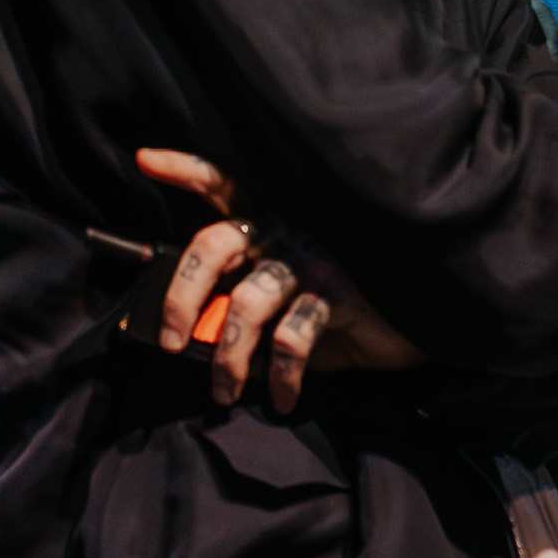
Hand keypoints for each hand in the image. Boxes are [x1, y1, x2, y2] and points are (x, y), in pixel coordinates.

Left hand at [121, 144, 417, 410]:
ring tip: (223, 392)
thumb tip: (193, 340)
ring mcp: (312, 259)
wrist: (412, 324)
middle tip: (171, 342)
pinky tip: (282, 398)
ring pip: (248, 302)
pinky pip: (293, 336)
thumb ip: (243, 306)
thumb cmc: (342, 308)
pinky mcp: (339, 293)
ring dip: (228, 356)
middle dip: (181, 296)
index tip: (146, 159)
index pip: (221, 184)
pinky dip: (280, 375)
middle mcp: (285, 230)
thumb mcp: (283, 302)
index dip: (185, 169)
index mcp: (266, 222)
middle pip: (214, 245)